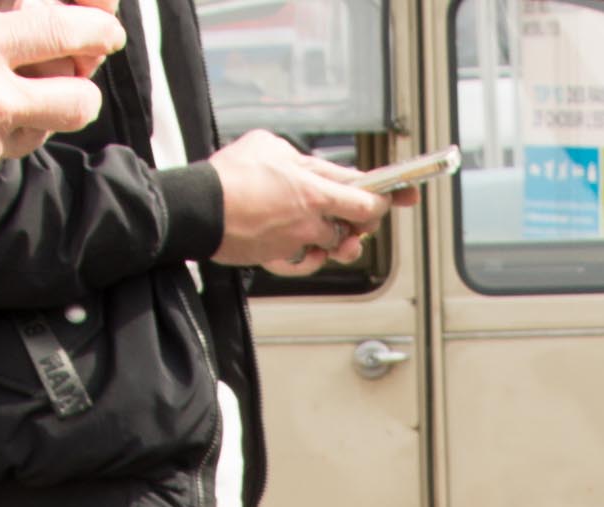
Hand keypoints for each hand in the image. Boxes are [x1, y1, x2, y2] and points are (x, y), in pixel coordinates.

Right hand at [207, 130, 384, 274]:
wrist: (197, 209)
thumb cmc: (229, 176)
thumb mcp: (268, 145)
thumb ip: (299, 157)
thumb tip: (307, 164)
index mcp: (314, 189)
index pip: (365, 195)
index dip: (389, 196)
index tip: (406, 195)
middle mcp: (310, 220)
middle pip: (356, 224)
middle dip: (362, 219)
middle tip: (358, 212)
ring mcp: (295, 243)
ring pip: (332, 246)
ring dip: (334, 238)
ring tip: (327, 229)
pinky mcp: (277, 259)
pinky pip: (304, 265)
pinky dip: (308, 258)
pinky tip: (304, 248)